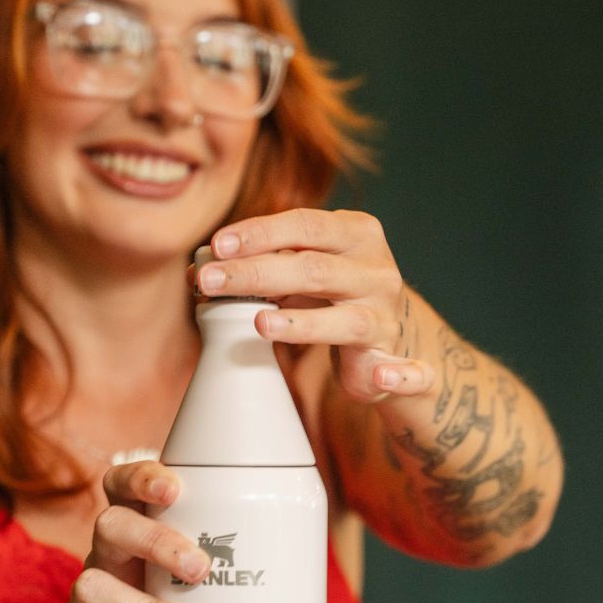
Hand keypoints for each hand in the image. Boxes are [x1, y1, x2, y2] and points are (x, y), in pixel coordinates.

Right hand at [10, 459, 207, 602]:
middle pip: (110, 526)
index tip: (174, 487)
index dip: (139, 478)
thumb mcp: (190, 598)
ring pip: (93, 587)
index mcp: (132, 541)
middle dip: (155, 540)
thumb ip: (226, 579)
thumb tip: (305, 573)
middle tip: (200, 567)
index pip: (121, 488)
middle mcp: (104, 565)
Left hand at [194, 208, 437, 403]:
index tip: (217, 245)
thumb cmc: (330, 295)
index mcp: (355, 233)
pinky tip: (382, 378)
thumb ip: (261, 266)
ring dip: (302, 323)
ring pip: (345, 320)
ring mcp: (385, 312)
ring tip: (260, 323)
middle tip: (210, 281)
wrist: (386, 336)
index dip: (260, 233)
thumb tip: (197, 273)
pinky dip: (398, 375)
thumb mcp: (298, 272)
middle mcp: (376, 269)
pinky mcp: (388, 354)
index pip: (304, 224)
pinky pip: (404, 371)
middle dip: (257, 273)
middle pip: (313, 268)